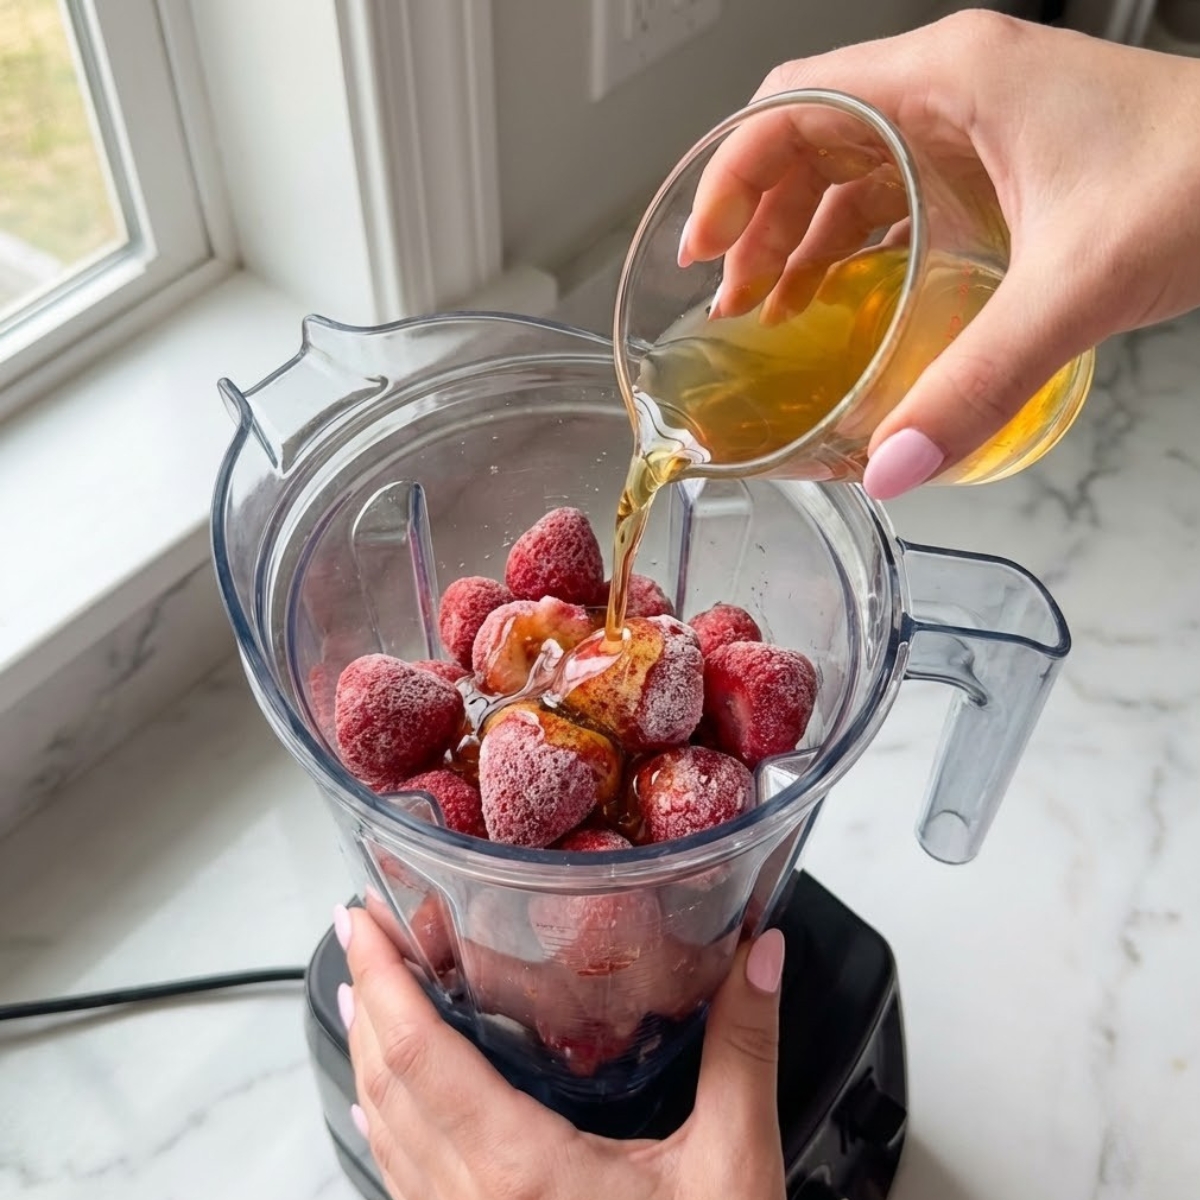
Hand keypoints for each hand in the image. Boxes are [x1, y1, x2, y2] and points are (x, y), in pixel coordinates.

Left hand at [335, 904, 786, 1199]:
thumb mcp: (732, 1172)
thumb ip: (742, 1052)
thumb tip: (763, 956)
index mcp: (521, 1175)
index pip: (418, 1056)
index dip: (381, 980)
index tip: (361, 920)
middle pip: (386, 1084)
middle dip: (366, 999)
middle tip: (364, 931)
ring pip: (384, 1133)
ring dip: (371, 1053)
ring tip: (370, 994)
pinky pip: (402, 1179)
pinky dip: (389, 1119)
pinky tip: (391, 1101)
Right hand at [677, 12, 1199, 497]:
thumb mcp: (1077, 285)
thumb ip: (979, 382)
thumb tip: (892, 464)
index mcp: (952, 81)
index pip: (792, 105)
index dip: (729, 176)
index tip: (701, 248)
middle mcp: (955, 91)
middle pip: (808, 139)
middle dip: (755, 218)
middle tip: (729, 299)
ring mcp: (979, 123)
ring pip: (850, 168)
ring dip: (800, 236)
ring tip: (769, 312)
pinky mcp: (1001, 163)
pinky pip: (898, 195)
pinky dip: (855, 245)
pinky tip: (843, 300)